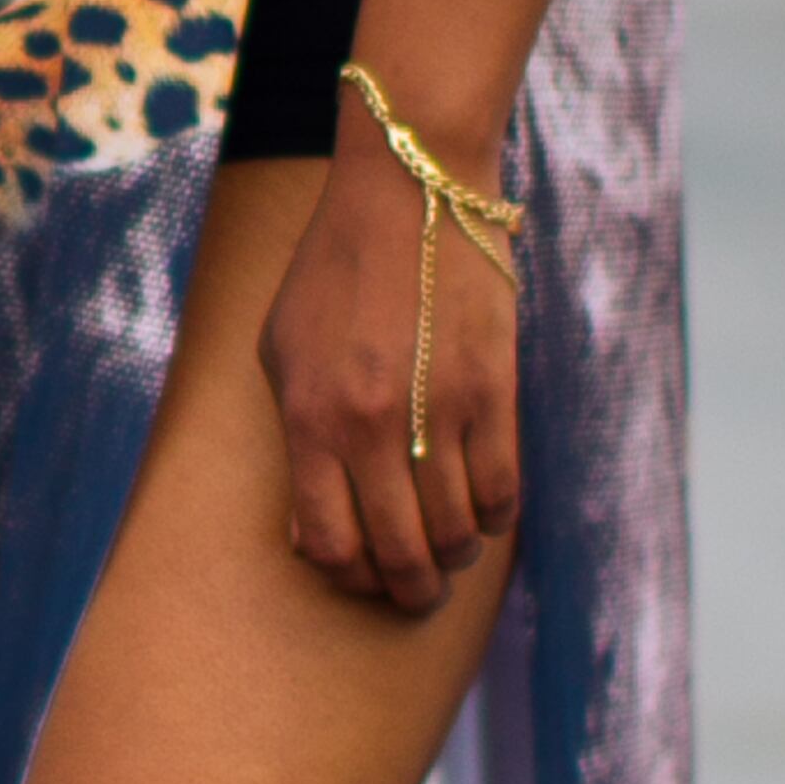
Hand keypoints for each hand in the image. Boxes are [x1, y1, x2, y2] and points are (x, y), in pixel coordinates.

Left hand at [260, 127, 518, 614]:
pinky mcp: (493, 391)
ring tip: (453, 551)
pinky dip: (496, 518)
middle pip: (398, 554)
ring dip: (456, 557)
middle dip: (411, 590)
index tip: (364, 577)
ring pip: (457, 533)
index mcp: (309, 419)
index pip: (330, 545)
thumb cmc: (334, 270)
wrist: (410, 191)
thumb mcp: (282, 351)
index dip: (351, 579)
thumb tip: (310, 530)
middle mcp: (370, 426)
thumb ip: (292, 441)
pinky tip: (486, 512)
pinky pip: (503, 489)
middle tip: (420, 592)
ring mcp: (436, 411)